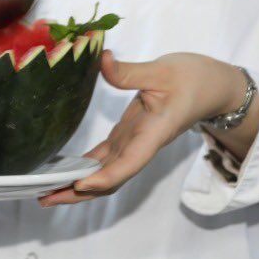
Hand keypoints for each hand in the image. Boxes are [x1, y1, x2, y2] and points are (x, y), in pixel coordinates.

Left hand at [39, 52, 250, 206]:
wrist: (213, 87)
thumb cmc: (193, 79)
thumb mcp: (161, 70)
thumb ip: (129, 71)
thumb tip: (103, 61)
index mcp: (153, 134)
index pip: (128, 163)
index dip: (104, 178)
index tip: (79, 184)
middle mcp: (141, 145)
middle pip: (110, 179)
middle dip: (79, 192)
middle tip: (44, 197)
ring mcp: (133, 142)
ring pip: (104, 173)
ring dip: (77, 185)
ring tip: (45, 191)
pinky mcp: (128, 135)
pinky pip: (104, 159)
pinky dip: (84, 168)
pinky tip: (62, 172)